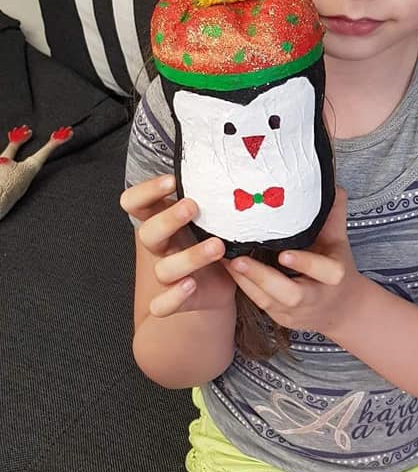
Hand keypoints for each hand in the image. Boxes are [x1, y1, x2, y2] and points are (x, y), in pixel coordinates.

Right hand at [119, 173, 234, 318]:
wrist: (222, 280)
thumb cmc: (212, 236)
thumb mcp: (209, 214)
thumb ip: (208, 197)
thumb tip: (230, 166)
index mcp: (161, 220)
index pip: (134, 202)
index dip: (146, 191)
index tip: (172, 180)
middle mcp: (161, 246)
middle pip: (147, 233)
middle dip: (168, 219)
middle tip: (192, 206)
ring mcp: (167, 273)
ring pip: (163, 269)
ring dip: (190, 257)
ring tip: (217, 246)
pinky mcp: (178, 299)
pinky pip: (162, 305)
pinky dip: (174, 297)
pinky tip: (191, 285)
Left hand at [224, 187, 361, 336]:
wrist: (341, 309)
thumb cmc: (336, 268)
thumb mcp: (339, 243)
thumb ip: (332, 216)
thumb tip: (332, 187)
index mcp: (334, 276)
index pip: (323, 271)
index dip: (304, 263)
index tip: (284, 253)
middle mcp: (316, 298)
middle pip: (290, 295)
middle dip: (263, 278)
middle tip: (238, 260)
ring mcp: (297, 312)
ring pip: (269, 301)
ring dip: (246, 281)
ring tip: (226, 260)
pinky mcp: (281, 318)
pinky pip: (260, 303)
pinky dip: (244, 286)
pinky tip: (228, 269)